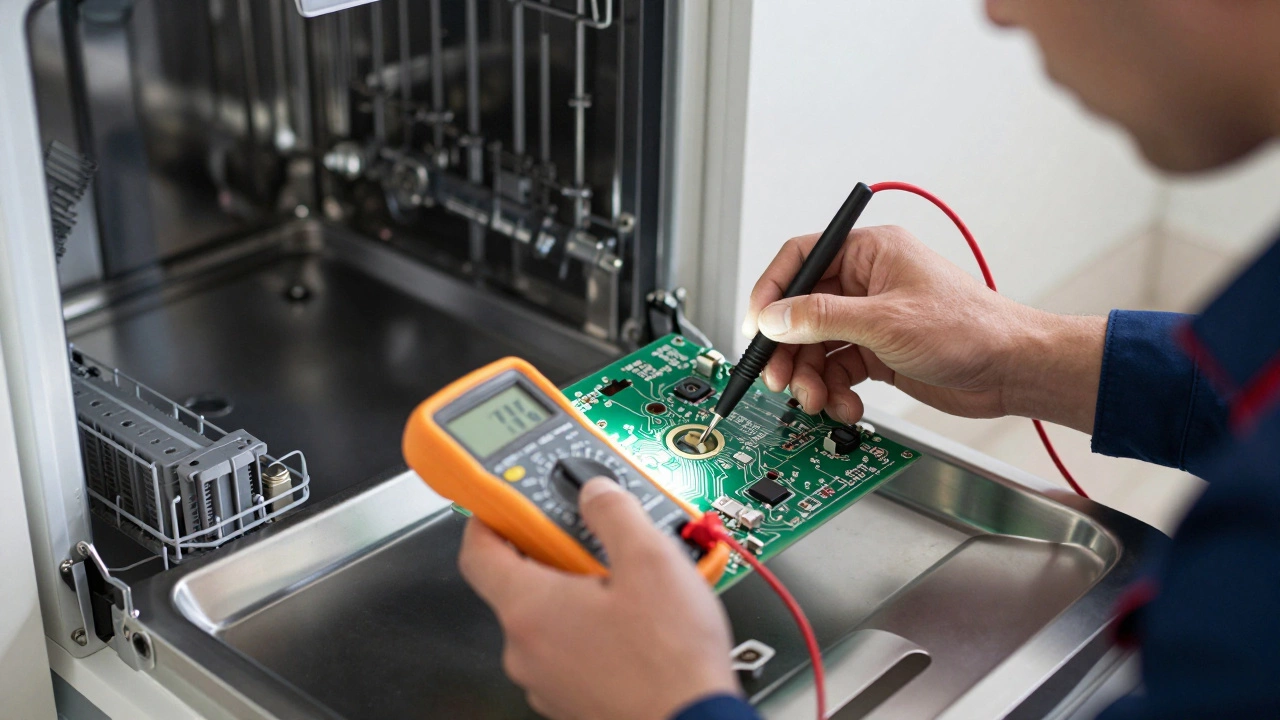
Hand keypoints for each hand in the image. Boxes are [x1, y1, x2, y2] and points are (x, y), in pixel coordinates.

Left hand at [458, 479, 739, 719]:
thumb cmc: (669, 662)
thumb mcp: (650, 560)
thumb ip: (614, 512)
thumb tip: (596, 492)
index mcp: (529, 609)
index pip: (478, 550)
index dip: (490, 516)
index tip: (507, 500)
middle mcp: (526, 650)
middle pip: (520, 582)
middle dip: (557, 553)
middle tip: (596, 540)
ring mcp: (547, 681)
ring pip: (550, 619)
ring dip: (579, 594)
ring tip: (630, 585)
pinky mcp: (573, 701)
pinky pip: (570, 650)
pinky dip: (592, 629)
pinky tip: (636, 624)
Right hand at [742, 225, 1104, 433]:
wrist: (1010, 370)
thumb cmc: (970, 329)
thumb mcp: (885, 322)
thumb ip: (821, 318)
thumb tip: (773, 317)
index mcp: (868, 253)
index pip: (799, 260)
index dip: (770, 293)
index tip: (755, 328)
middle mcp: (864, 282)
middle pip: (800, 311)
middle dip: (788, 349)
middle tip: (779, 378)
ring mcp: (869, 318)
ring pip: (815, 346)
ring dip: (810, 377)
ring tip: (817, 400)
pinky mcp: (877, 352)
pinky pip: (836, 369)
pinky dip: (834, 390)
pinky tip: (845, 404)